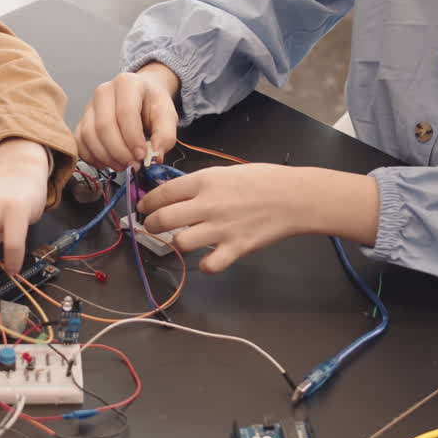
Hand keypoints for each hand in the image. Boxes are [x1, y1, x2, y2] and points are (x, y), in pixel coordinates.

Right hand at [75, 63, 179, 169]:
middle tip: (133, 165)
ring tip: (123, 165)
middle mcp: (103, 91)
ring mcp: (89, 106)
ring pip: (89, 136)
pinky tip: (108, 162)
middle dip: (119, 151)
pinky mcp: (82, 121)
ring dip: (106, 157)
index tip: (142, 156)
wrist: (140, 96)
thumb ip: (166, 135)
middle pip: (104, 126)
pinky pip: (80, 143)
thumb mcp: (167, 115)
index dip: (132, 138)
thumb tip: (155, 157)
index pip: (125, 113)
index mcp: (127, 83)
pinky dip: (92, 158)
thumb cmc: (152, 104)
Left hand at [140, 165, 379, 273]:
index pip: (162, 193)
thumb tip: (176, 194)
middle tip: (152, 226)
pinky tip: (208, 258)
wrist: (294, 197)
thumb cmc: (263, 180)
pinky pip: (209, 265)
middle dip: (150, 225)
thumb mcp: (226, 172)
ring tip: (181, 240)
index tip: (143, 207)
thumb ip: (201, 184)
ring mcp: (221, 228)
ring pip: (180, 243)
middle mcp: (208, 205)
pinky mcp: (236, 248)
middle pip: (163, 219)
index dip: (147, 202)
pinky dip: (206, 265)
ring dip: (177, 243)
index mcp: (204, 182)